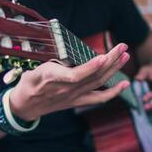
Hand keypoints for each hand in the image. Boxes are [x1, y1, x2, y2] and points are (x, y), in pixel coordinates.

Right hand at [10, 43, 129, 120]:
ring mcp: (74, 97)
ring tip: (125, 56)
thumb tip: (73, 58)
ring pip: (98, 83)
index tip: (102, 57)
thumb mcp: (35, 70)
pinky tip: (125, 84)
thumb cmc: (29, 83)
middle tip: (122, 46)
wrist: (26, 105)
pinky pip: (98, 98)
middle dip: (110, 60)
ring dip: (114, 70)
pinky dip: (113, 92)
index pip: (75, 75)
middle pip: (94, 75)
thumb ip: (55, 65)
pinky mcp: (78, 102)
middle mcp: (67, 89)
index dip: (90, 67)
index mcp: (54, 78)